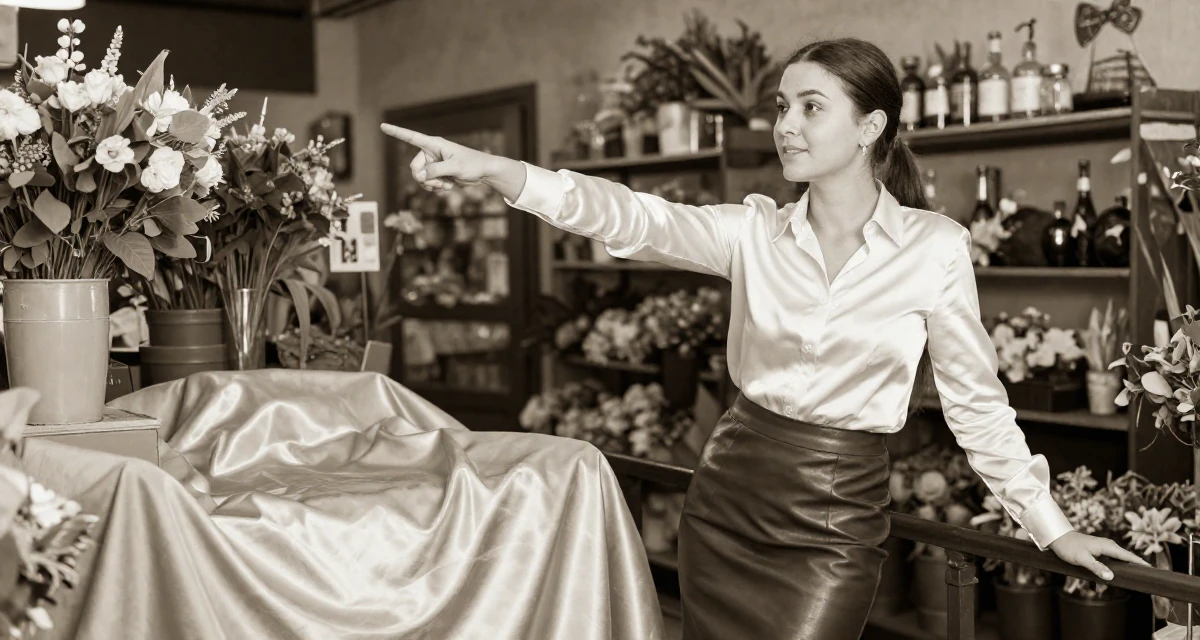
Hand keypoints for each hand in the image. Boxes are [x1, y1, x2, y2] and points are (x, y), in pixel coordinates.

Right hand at [379, 124, 525, 198]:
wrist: (484, 172)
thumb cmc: (472, 164)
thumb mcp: (455, 167)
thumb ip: (436, 170)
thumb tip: (420, 176)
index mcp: (434, 144)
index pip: (411, 137)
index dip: (396, 132)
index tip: (382, 126)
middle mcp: (431, 152)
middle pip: (414, 168)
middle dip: (424, 179)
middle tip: (440, 182)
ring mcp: (434, 163)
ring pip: (420, 178)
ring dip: (432, 185)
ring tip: (447, 184)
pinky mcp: (437, 173)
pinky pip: (428, 183)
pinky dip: (436, 187)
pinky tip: (448, 186)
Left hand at [1048, 531, 1150, 580]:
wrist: (1057, 538)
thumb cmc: (1069, 547)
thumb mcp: (1082, 559)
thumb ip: (1097, 568)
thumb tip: (1111, 577)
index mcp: (1108, 546)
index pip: (1129, 556)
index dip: (1141, 564)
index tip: (1152, 571)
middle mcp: (1108, 547)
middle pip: (1124, 562)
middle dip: (1126, 574)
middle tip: (1130, 584)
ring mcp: (1103, 550)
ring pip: (1113, 566)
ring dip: (1109, 578)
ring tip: (1100, 588)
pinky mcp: (1098, 554)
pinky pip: (1106, 566)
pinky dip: (1102, 575)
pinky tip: (1096, 585)